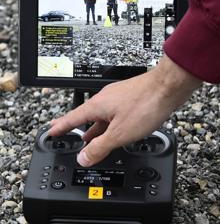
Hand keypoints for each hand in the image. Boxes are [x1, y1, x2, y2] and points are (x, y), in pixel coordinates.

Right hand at [49, 55, 200, 166]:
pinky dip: (106, 123)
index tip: (51, 132)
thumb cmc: (145, 104)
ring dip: (92, 127)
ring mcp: (117, 98)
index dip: (60, 127)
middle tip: (63, 130)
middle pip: (84, 115)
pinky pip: (111, 113)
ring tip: (86, 136)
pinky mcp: (128, 99)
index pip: (71, 118)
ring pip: (99, 115)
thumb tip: (84, 158)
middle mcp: (104, 99)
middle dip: (73, 125)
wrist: (167, 87)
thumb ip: (100, 147)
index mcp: (97, 106)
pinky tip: (111, 128)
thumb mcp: (120, 133)